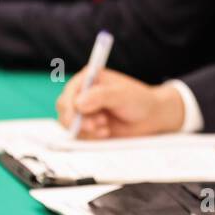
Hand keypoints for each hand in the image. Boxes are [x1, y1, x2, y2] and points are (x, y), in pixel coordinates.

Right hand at [55, 68, 185, 137]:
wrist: (150, 117)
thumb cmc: (139, 100)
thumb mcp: (122, 95)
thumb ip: (101, 96)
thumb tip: (79, 102)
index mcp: (89, 78)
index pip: (70, 90)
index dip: (70, 105)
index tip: (76, 117)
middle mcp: (83, 92)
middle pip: (64, 107)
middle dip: (77, 120)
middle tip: (95, 125)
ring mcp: (84, 110)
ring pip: (69, 122)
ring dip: (85, 128)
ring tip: (105, 127)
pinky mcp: (88, 125)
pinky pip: (78, 134)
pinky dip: (89, 136)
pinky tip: (105, 132)